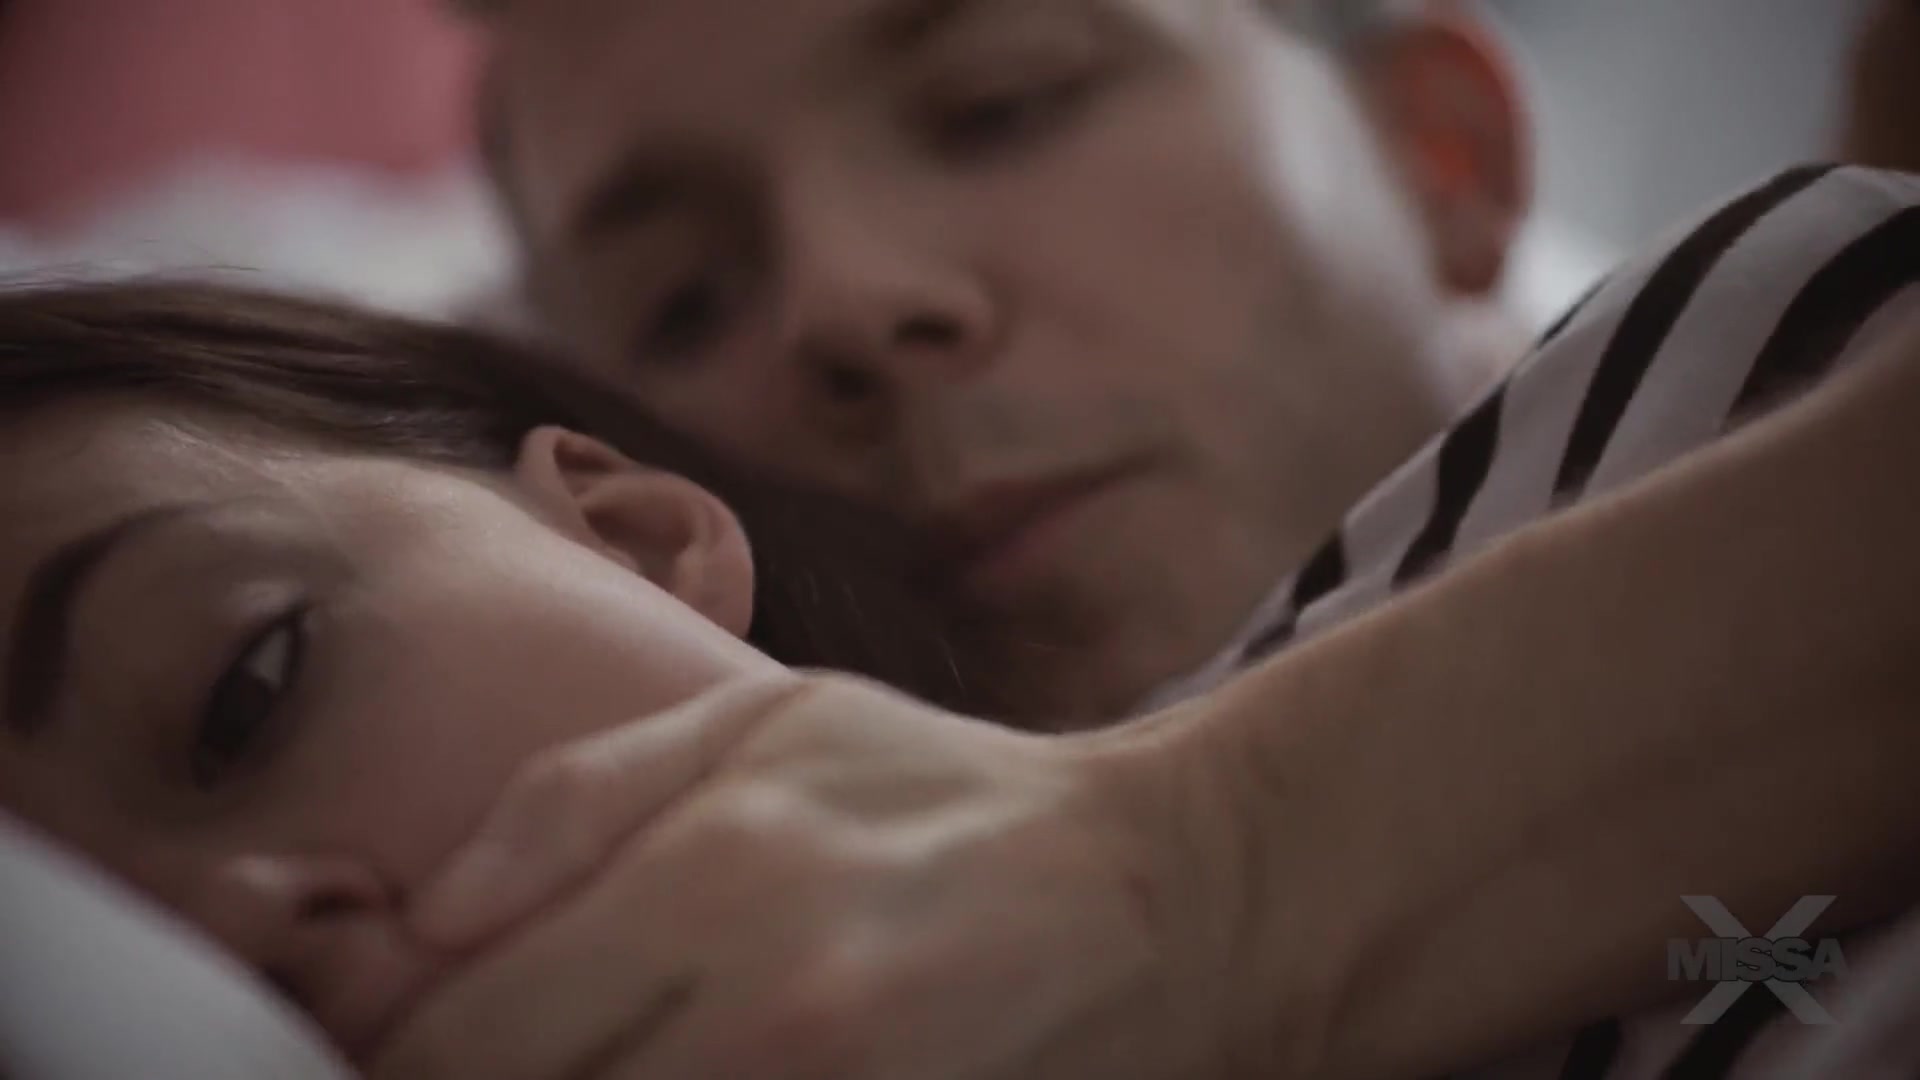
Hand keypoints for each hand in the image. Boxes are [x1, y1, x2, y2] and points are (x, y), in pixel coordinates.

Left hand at [368, 674, 1274, 1079]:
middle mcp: (766, 1015)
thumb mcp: (766, 723)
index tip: (406, 1046)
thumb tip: (411, 917)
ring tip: (611, 1046)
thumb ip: (575, 799)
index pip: (462, 1036)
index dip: (396, 1060)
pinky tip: (687, 1067)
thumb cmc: (945, 797)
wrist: (1159, 893)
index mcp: (716, 874)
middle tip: (511, 1046)